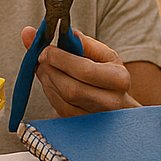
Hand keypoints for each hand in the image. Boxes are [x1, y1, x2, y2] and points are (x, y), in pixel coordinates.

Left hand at [21, 27, 135, 115]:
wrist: (119, 105)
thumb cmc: (109, 75)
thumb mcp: (102, 54)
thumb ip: (77, 40)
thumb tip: (48, 33)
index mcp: (119, 79)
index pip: (84, 70)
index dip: (60, 60)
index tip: (45, 51)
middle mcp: (111, 102)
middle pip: (71, 89)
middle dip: (50, 71)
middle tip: (41, 59)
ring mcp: (97, 119)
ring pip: (62, 101)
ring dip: (47, 82)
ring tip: (45, 68)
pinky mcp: (82, 127)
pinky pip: (59, 110)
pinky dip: (50, 94)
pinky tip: (51, 83)